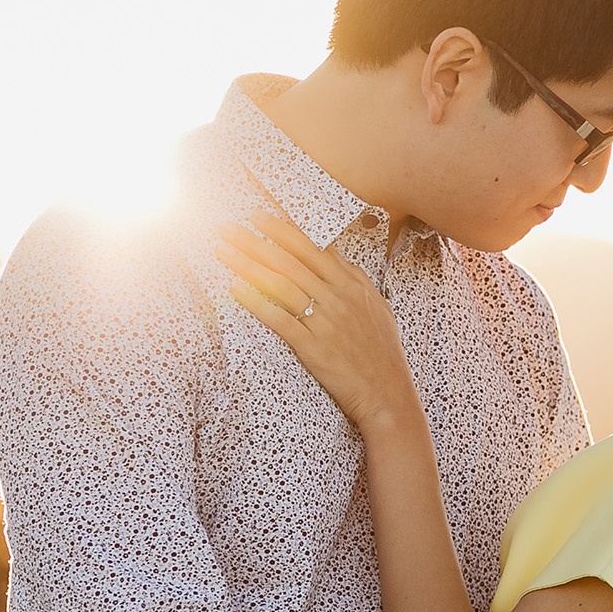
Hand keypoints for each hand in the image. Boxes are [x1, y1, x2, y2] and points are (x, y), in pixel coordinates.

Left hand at [216, 215, 423, 434]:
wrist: (388, 394)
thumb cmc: (382, 355)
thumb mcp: (378, 309)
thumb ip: (356, 283)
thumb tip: (337, 262)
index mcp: (354, 284)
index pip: (313, 248)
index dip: (283, 230)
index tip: (260, 217)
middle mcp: (339, 297)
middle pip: (290, 260)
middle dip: (256, 240)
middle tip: (229, 226)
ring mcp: (326, 321)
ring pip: (281, 284)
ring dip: (248, 264)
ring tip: (224, 250)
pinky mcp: (313, 346)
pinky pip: (279, 318)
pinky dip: (255, 301)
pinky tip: (235, 288)